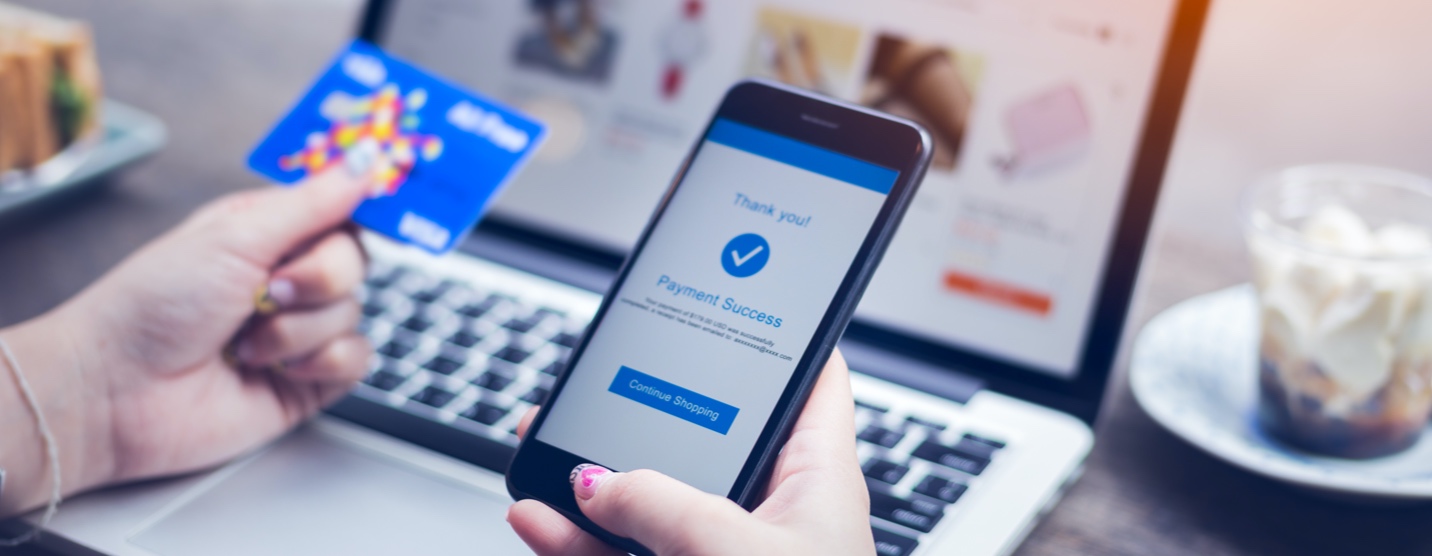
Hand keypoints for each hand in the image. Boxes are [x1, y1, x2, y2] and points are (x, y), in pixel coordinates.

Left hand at [1, 169, 373, 510]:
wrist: (116, 393)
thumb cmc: (152, 306)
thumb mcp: (235, 237)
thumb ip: (312, 203)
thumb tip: (366, 160)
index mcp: (269, 232)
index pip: (340, 210)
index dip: (359, 211)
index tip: (377, 212)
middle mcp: (288, 278)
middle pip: (355, 262)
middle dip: (317, 279)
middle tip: (267, 291)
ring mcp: (299, 331)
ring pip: (354, 314)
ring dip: (299, 331)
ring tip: (244, 343)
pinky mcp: (307, 381)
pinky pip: (354, 362)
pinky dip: (319, 365)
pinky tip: (273, 370)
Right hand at [506, 349, 873, 554]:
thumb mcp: (738, 551)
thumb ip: (666, 505)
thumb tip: (599, 480)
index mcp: (818, 479)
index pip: (812, 381)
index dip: (785, 335)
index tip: (752, 295)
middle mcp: (773, 513)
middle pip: (704, 439)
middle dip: (641, 414)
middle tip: (591, 385)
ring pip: (650, 503)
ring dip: (590, 483)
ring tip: (538, 454)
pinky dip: (578, 542)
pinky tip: (539, 520)